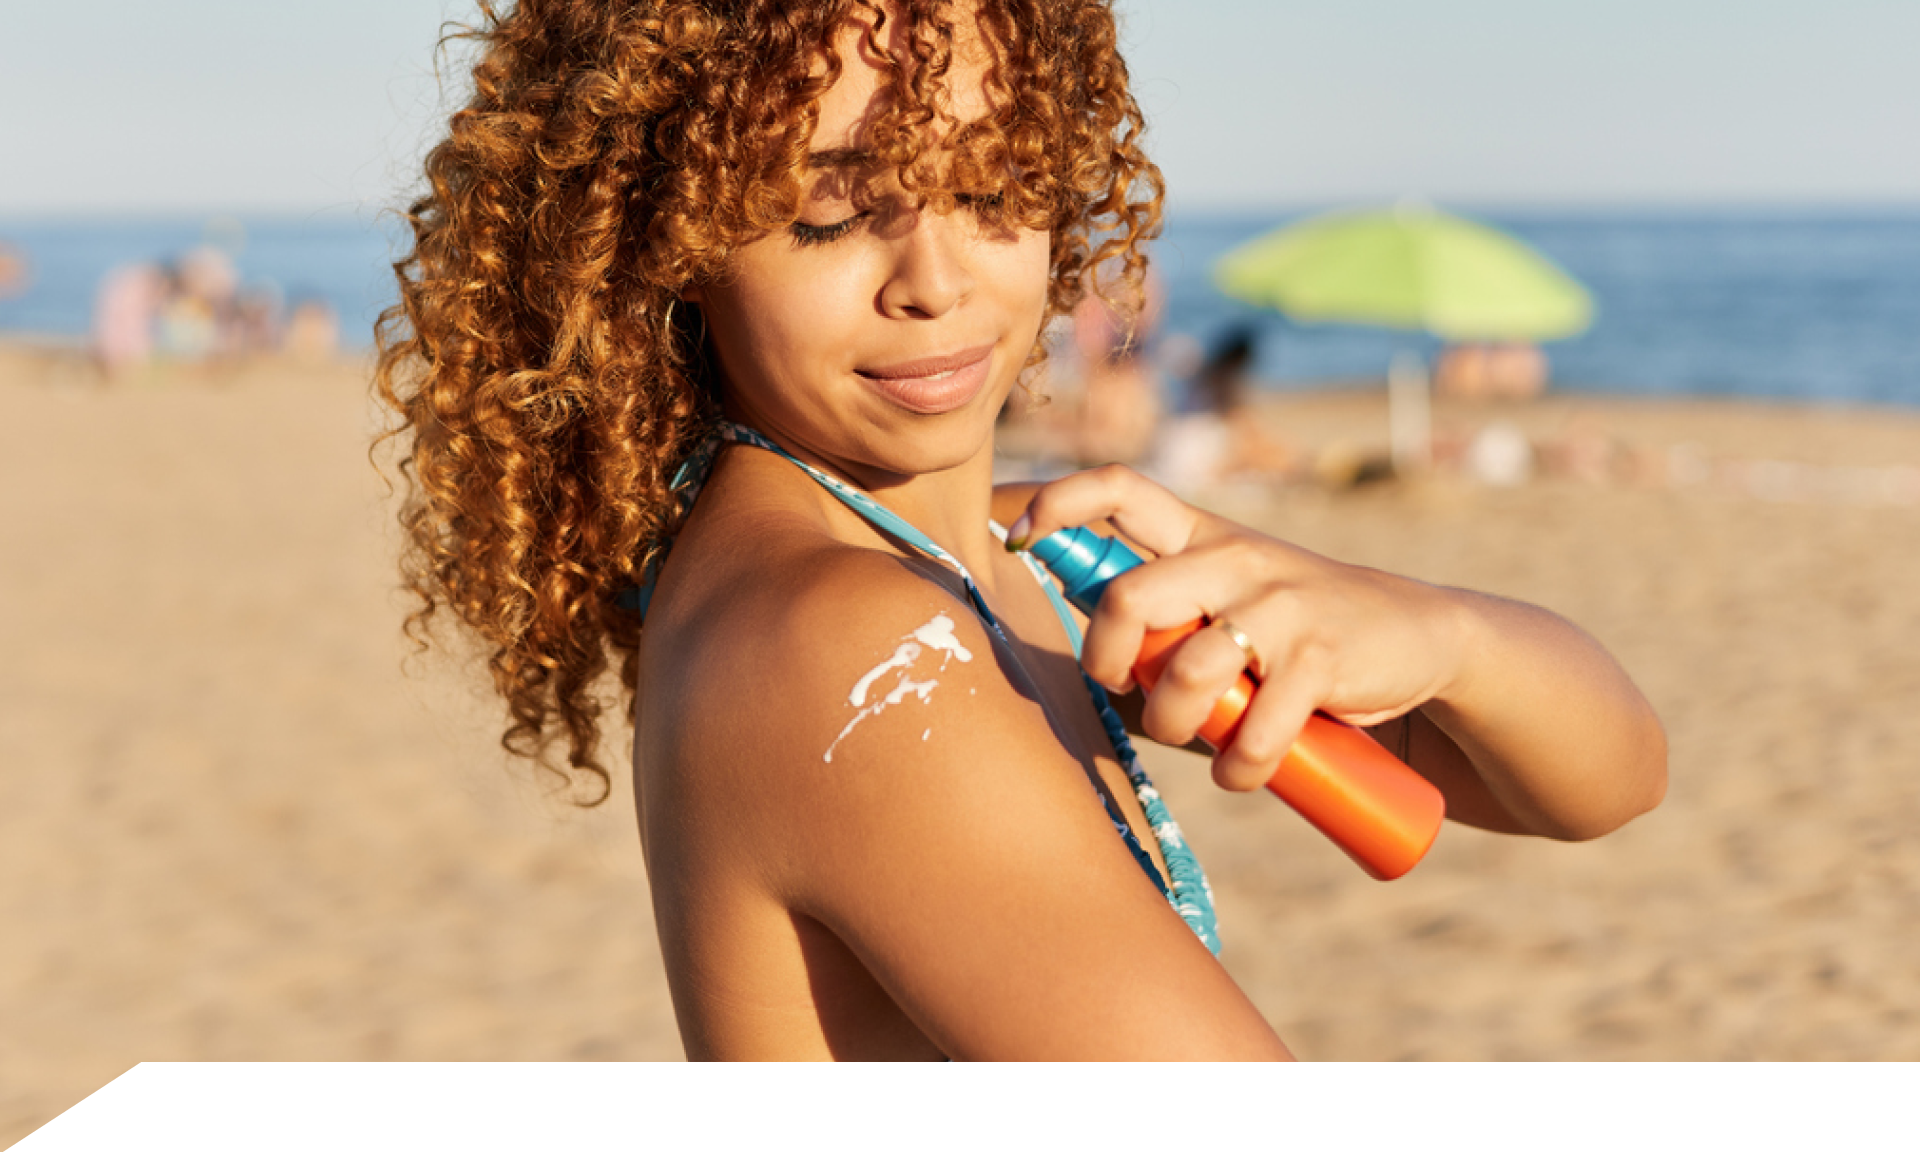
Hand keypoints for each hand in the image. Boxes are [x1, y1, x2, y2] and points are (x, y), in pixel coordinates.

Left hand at [1012, 465, 1467, 792]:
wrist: (1419, 645)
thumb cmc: (1296, 641)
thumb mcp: (1227, 617)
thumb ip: (1165, 639)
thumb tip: (1090, 684)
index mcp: (1202, 536)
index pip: (1120, 487)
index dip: (1058, 503)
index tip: (1016, 536)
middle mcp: (1234, 557)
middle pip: (1130, 598)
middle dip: (1107, 661)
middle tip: (1123, 689)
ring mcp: (1280, 602)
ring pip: (1187, 671)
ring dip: (1174, 726)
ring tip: (1196, 740)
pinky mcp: (1321, 655)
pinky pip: (1256, 726)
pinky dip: (1240, 765)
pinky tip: (1244, 772)